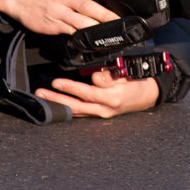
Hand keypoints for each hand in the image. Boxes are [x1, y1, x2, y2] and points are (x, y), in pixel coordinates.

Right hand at [0, 0, 120, 34]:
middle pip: (87, 6)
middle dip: (105, 15)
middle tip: (118, 21)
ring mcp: (58, 12)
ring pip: (80, 22)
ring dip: (95, 28)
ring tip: (108, 33)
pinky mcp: (53, 25)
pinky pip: (70, 31)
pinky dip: (81, 35)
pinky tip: (90, 39)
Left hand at [35, 70, 159, 117]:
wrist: (149, 95)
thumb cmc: (138, 82)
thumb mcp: (128, 76)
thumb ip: (111, 77)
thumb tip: (95, 77)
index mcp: (112, 99)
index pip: (88, 93)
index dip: (71, 88)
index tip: (56, 83)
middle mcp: (105, 110)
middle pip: (76, 106)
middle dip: (57, 101)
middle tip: (41, 94)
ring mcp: (101, 113)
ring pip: (76, 111)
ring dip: (58, 105)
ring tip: (43, 99)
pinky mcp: (98, 113)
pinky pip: (80, 113)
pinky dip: (67, 109)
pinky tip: (56, 105)